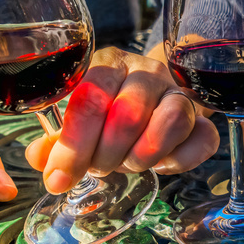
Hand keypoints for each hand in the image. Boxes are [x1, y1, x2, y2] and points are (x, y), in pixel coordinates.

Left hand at [25, 47, 219, 192]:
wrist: (151, 101)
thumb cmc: (108, 114)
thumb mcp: (78, 122)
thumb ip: (57, 140)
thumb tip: (41, 160)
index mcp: (108, 65)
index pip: (91, 98)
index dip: (74, 144)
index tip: (59, 178)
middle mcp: (146, 72)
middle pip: (128, 114)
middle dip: (105, 155)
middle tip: (97, 168)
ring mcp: (178, 92)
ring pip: (171, 122)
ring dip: (142, 157)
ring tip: (127, 164)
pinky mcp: (202, 117)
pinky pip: (203, 139)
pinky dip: (178, 162)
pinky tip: (159, 165)